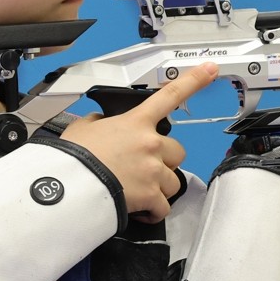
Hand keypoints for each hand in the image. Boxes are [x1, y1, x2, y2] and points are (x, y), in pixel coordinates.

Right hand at [62, 62, 217, 222]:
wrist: (69, 185)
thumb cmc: (74, 157)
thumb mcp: (82, 128)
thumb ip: (98, 123)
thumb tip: (100, 124)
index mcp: (136, 122)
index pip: (170, 95)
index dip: (194, 80)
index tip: (210, 69)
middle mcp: (151, 143)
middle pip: (177, 152)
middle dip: (164, 161)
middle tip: (144, 169)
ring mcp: (153, 170)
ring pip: (172, 181)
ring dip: (158, 187)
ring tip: (137, 191)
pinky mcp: (151, 195)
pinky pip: (163, 206)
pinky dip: (153, 211)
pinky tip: (140, 210)